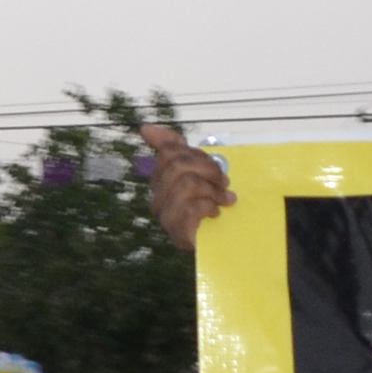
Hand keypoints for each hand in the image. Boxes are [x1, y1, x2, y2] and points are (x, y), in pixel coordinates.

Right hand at [142, 123, 234, 251]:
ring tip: (224, 200)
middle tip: (225, 184)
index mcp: (160, 181)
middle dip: (209, 170)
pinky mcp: (177, 233)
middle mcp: (157, 198)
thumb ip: (174, 148)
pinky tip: (216, 213)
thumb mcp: (197, 171)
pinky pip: (191, 207)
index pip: (169, 151)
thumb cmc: (210, 206)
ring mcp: (165, 217)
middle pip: (178, 164)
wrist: (225, 245)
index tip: (216, 170)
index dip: (198, 156)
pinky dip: (209, 206)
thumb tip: (145, 127)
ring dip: (212, 190)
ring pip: (186, 183)